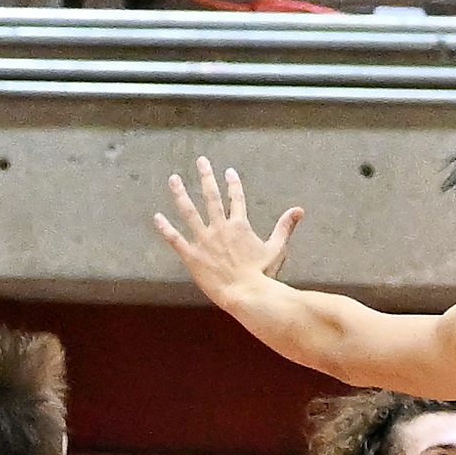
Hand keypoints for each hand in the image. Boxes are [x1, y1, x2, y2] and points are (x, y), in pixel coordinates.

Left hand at [152, 157, 302, 306]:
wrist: (245, 293)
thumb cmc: (263, 274)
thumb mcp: (277, 249)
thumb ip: (284, 227)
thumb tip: (299, 210)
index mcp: (239, 226)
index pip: (237, 198)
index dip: (233, 184)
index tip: (228, 171)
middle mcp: (219, 228)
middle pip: (211, 197)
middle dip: (206, 177)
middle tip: (201, 161)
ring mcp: (203, 240)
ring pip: (189, 212)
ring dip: (180, 194)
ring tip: (173, 179)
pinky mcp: (191, 255)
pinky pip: (175, 238)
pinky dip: (165, 227)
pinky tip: (156, 217)